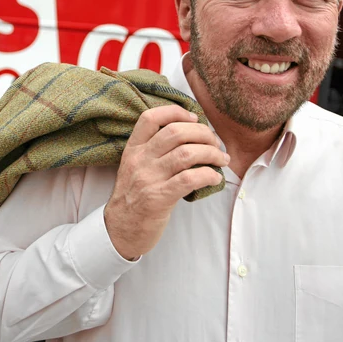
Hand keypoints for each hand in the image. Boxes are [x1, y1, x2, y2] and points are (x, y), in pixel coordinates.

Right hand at [104, 105, 227, 260]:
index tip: (194, 118)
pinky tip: (214, 178)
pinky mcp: (158, 198)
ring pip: (187, 153)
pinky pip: (190, 179)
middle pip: (176, 132)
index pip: (151, 118)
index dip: (176, 112)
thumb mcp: (134, 167)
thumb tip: (191, 136)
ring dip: (212, 154)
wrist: (120, 229)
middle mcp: (140, 160)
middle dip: (203, 134)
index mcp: (133, 149)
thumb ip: (154, 150)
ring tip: (222, 160)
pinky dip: (208, 175)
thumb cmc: (134, 197)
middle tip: (216, 144)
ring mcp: (148, 178)